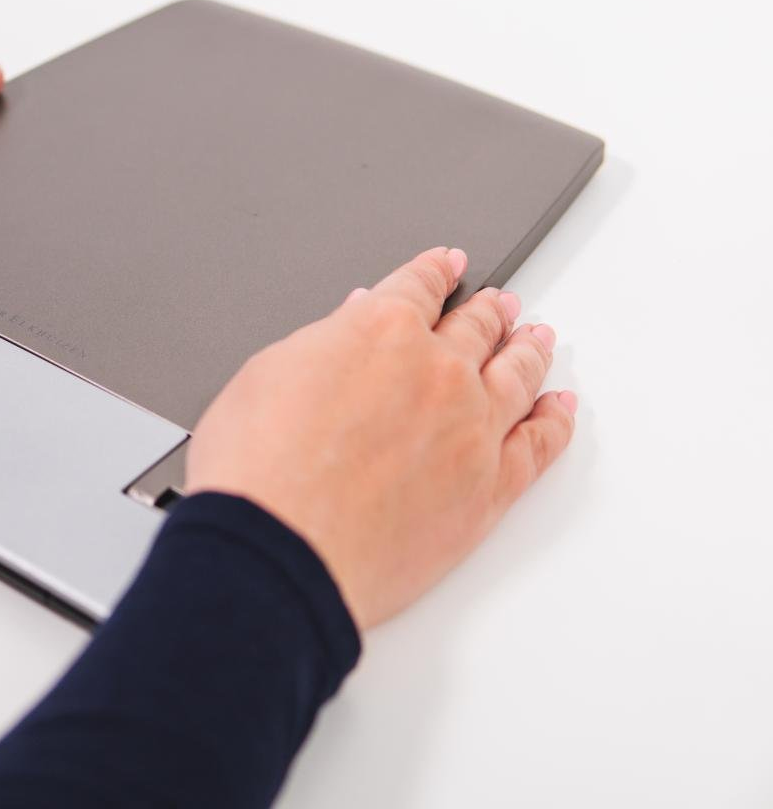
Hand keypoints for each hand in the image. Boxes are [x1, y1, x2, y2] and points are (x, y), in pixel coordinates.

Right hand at [186, 247, 576, 629]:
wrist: (279, 549)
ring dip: (528, 353)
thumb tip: (348, 329)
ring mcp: (472, 429)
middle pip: (476, 329)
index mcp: (381, 330)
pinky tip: (559, 409)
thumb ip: (321, 345)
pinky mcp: (490, 489)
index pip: (418, 288)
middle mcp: (438, 371)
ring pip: (516, 376)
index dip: (434, 274)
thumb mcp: (266, 376)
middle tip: (501, 305)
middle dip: (488, 312)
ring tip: (537, 340)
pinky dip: (554, 422)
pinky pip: (538, 445)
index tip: (447, 267)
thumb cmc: (257, 470)